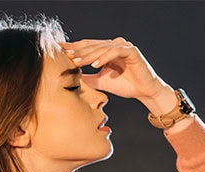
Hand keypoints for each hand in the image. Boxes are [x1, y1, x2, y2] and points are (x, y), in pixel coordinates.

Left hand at [60, 37, 177, 114]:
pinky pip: (115, 51)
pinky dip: (105, 57)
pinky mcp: (132, 51)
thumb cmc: (126, 86)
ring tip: (77, 61)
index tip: (59, 51)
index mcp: (107, 50)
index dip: (74, 48)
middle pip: (93, 46)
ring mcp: (124, 46)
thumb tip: (72, 77)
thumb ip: (88, 78)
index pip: (88, 46)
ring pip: (102, 48)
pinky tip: (95, 64)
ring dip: (89, 55)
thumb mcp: (101, 81)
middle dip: (79, 50)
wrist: (145, 92)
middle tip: (65, 54)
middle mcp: (115, 45)